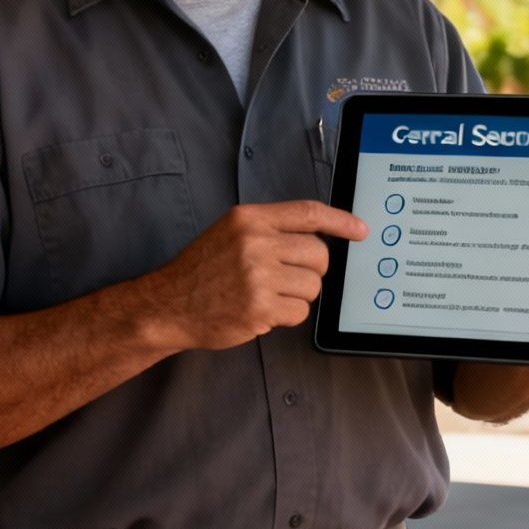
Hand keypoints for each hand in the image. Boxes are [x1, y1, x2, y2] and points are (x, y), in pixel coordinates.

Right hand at [143, 200, 366, 352]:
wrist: (168, 305)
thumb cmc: (202, 270)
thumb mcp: (232, 232)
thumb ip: (272, 228)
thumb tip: (321, 235)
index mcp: (250, 218)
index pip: (309, 213)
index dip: (341, 221)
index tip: (360, 230)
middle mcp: (255, 243)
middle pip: (319, 254)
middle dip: (312, 270)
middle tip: (289, 277)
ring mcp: (257, 276)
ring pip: (313, 286)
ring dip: (298, 295)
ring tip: (268, 294)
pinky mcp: (259, 308)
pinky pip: (300, 312)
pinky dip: (287, 315)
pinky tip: (263, 310)